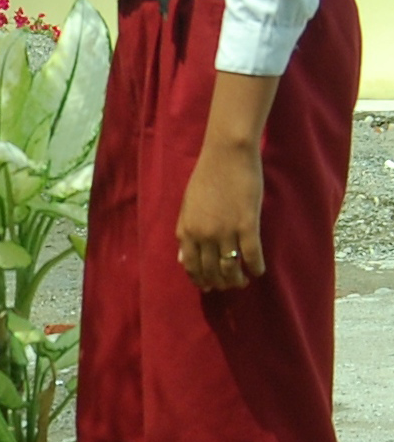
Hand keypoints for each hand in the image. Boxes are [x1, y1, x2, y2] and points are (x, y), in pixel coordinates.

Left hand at [175, 138, 266, 291]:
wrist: (227, 155)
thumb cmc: (207, 177)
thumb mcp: (188, 205)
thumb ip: (185, 232)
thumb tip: (183, 260)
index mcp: (186, 229)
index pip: (191, 265)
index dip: (200, 279)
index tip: (209, 286)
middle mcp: (203, 234)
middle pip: (211, 271)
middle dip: (220, 283)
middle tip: (229, 285)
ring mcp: (225, 231)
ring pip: (231, 268)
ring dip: (237, 280)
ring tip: (242, 280)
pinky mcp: (247, 225)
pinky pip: (252, 256)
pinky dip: (256, 267)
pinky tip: (258, 270)